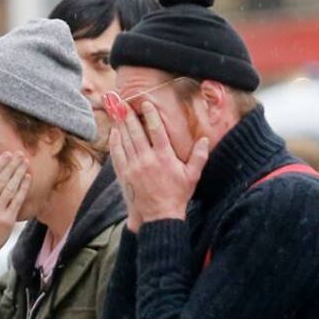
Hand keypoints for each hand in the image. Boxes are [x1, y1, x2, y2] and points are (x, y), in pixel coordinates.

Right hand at [0, 152, 30, 278]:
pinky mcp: (7, 221)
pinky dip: (23, 188)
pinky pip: (17, 200)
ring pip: (10, 188)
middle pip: (1, 180)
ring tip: (25, 163)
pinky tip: (27, 178)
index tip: (8, 154)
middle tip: (21, 154)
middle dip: (12, 165)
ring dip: (19, 173)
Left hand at [109, 100, 208, 225]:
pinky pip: (117, 155)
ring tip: (117, 113)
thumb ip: (199, 156)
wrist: (158, 216)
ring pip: (125, 141)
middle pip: (136, 132)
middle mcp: (147, 159)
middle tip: (123, 103)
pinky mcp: (124, 175)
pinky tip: (113, 133)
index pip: (156, 130)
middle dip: (129, 116)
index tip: (144, 103)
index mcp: (164, 157)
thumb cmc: (177, 196)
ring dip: (121, 125)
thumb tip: (205, 140)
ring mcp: (134, 167)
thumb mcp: (192, 176)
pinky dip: (115, 142)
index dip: (150, 115)